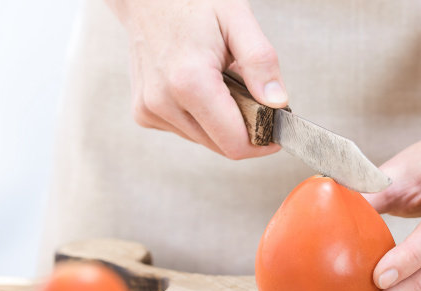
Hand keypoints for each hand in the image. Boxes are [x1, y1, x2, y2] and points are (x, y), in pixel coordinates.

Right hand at [107, 0, 286, 158]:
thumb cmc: (193, 4)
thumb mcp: (238, 20)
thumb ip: (261, 62)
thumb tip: (277, 103)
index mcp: (190, 82)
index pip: (235, 143)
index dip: (262, 142)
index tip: (275, 129)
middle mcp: (164, 102)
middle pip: (221, 146)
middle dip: (243, 127)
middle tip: (248, 93)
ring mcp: (150, 110)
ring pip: (205, 141)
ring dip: (221, 122)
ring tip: (220, 83)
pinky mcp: (144, 113)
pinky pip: (186, 131)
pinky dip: (201, 117)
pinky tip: (198, 88)